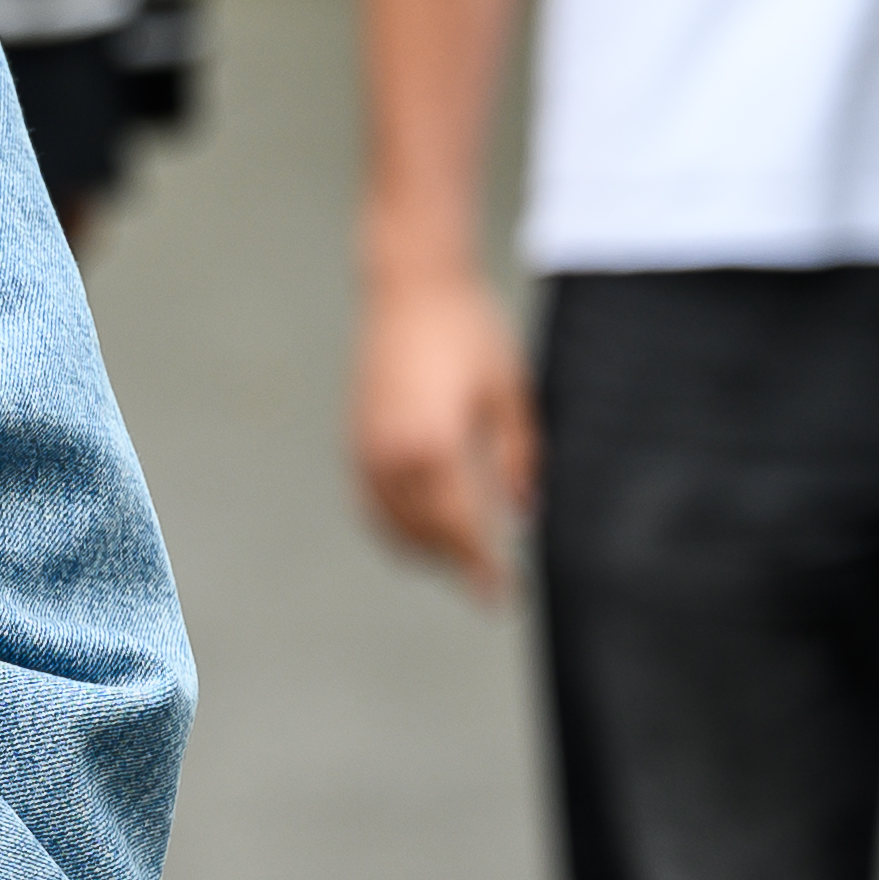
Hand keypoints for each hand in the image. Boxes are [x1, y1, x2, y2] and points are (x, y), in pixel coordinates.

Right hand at [351, 255, 532, 606]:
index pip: (460, 528)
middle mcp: (391, 455)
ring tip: (457, 561)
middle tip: (488, 582)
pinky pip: (369, 502)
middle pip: (422, 534)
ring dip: (422, 550)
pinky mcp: (354, 438)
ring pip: (389, 524)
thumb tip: (524, 512)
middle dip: (455, 562)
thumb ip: (518, 457)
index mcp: (434, 446)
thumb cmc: (467, 331)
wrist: (409, 286)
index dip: (481, 566)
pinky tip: (417, 530)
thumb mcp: (508, 393)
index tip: (502, 593)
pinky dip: (392, 526)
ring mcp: (365, 448)